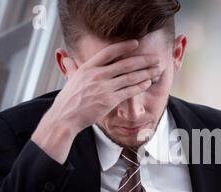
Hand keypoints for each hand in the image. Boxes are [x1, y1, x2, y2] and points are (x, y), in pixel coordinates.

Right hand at [32, 40, 159, 163]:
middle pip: (125, 64)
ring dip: (146, 72)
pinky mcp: (109, 100)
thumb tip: (63, 56)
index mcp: (87, 67)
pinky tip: (148, 83)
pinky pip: (129, 91)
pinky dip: (140, 86)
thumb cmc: (68, 100)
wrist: (65, 117)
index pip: (109, 52)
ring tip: (157, 69)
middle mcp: (97, 75)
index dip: (124, 46)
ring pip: (130, 77)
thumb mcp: (69, 78)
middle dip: (143, 60)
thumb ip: (71, 66)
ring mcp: (104, 88)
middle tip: (155, 58)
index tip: (136, 44)